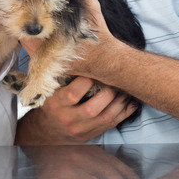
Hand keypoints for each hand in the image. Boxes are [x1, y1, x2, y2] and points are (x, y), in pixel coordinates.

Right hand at [15, 76, 137, 144]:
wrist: (47, 131)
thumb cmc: (51, 101)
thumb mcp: (48, 88)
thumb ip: (58, 71)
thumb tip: (63, 44)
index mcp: (55, 104)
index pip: (73, 93)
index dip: (88, 79)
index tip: (97, 66)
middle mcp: (67, 119)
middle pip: (93, 107)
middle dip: (109, 91)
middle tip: (117, 77)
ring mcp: (80, 129)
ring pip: (106, 117)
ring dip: (120, 101)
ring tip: (127, 87)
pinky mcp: (91, 134)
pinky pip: (112, 124)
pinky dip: (125, 112)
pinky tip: (131, 101)